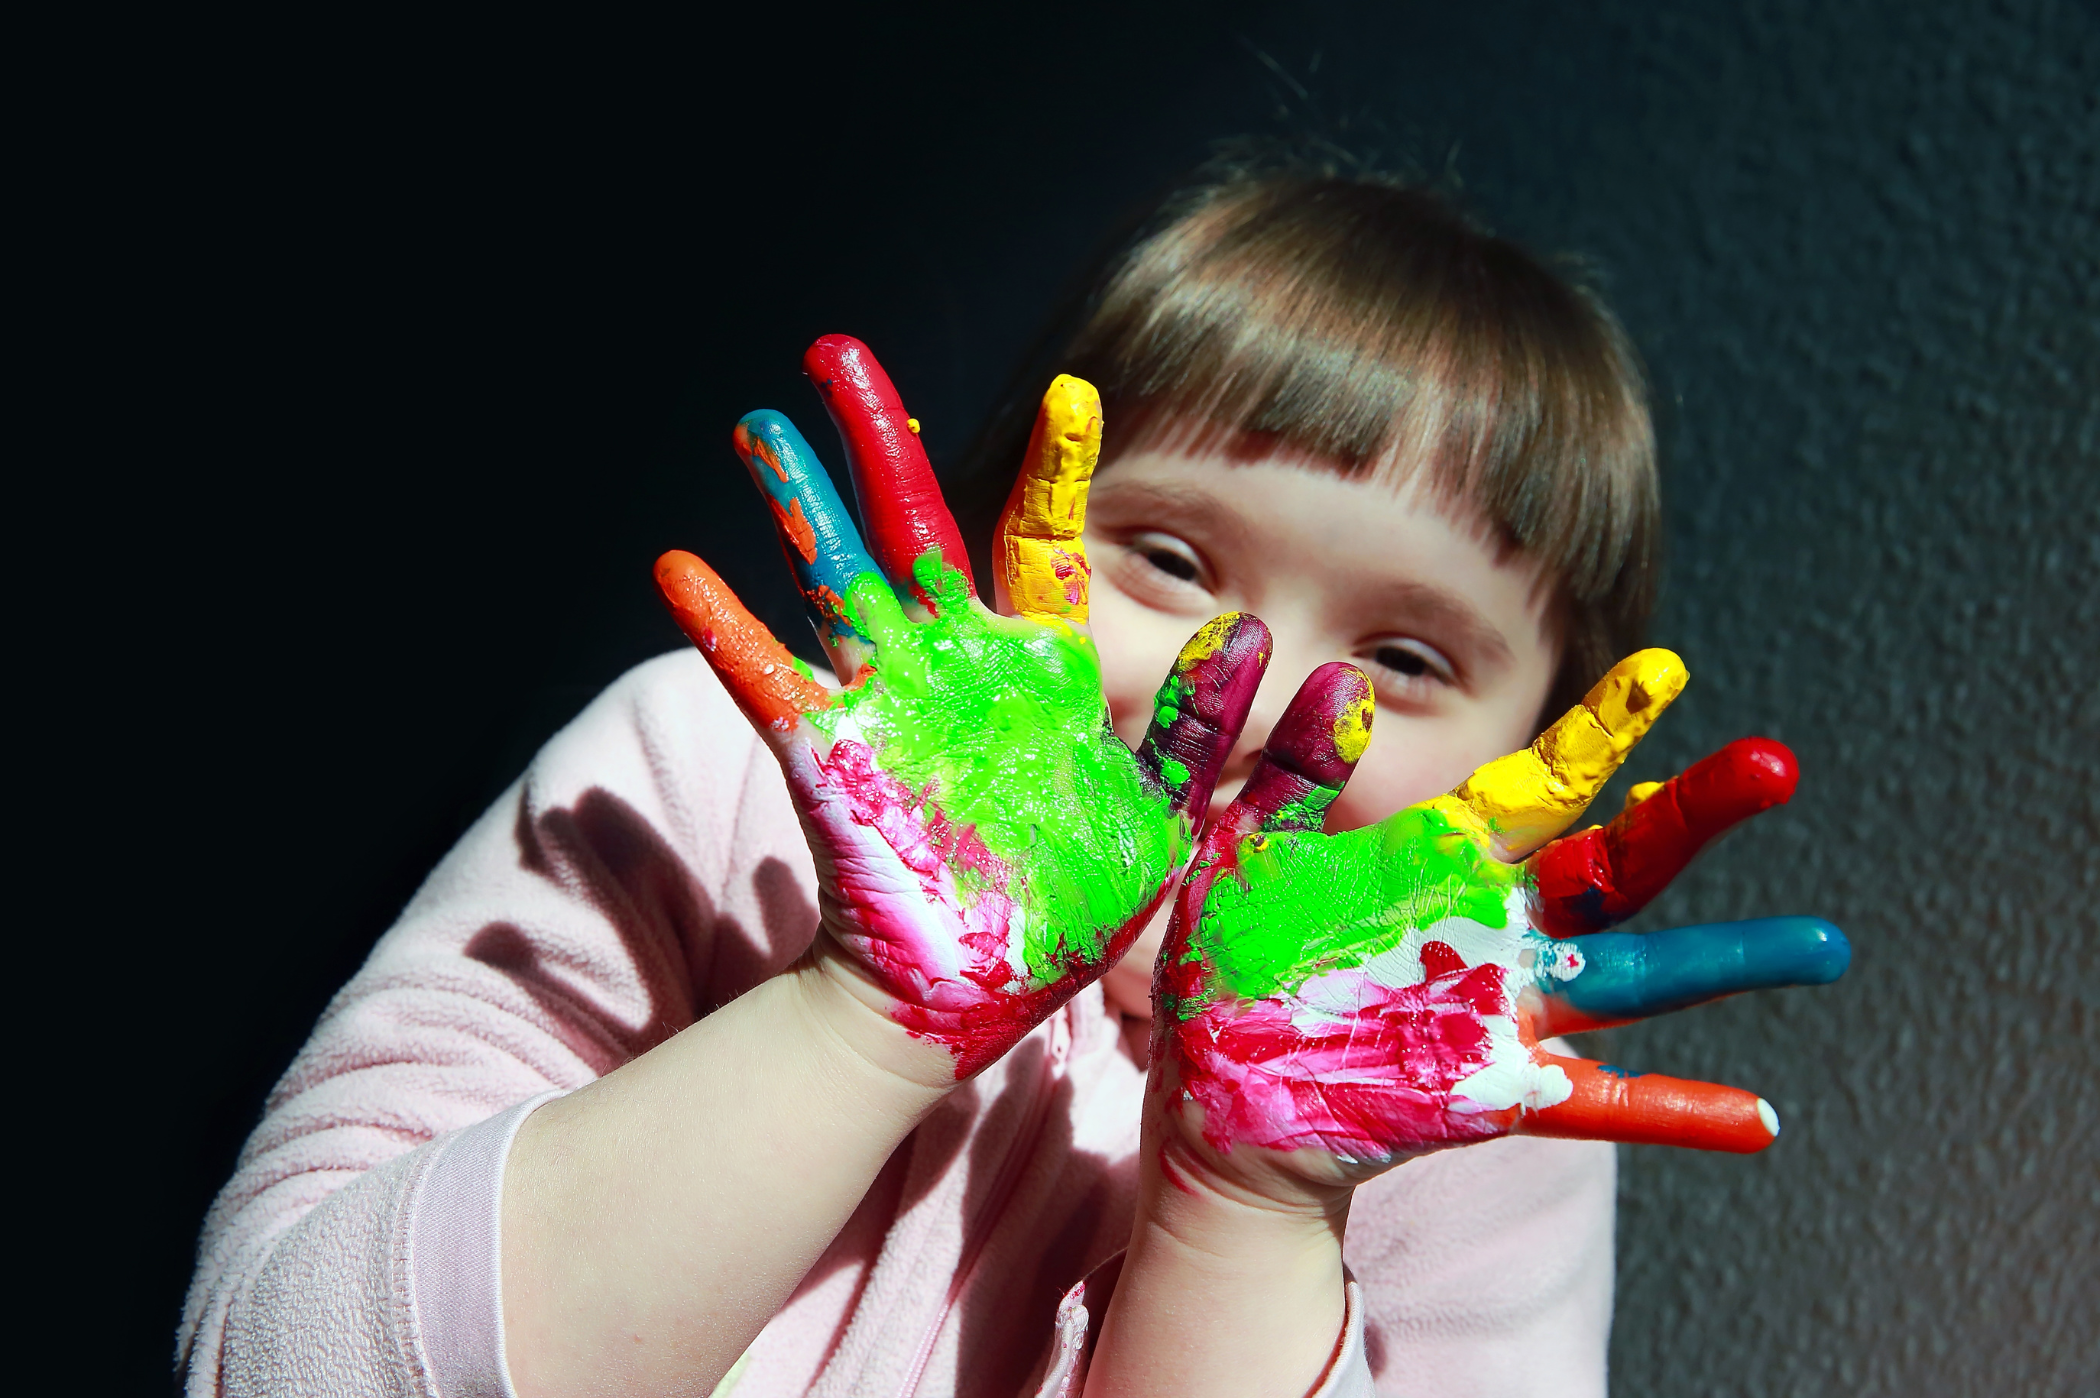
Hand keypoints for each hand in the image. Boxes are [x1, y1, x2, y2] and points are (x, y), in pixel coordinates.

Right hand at [657, 337, 1269, 1078]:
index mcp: (1040, 668)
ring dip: (796, 505)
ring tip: (757, 424)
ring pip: (834, 581)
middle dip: (877, 438)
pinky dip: (728, 633)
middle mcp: (954, 664)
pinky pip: (769, 686)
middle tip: (836, 349)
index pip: (1044, 544)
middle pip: (915, 526)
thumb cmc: (1074, 908)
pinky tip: (679, 568)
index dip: (1054, 470)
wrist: (975, 990)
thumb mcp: (1168, 821)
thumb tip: (1254, 636)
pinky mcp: (830, 758)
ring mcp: (884, 703)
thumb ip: (1205, 735)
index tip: (1072, 390)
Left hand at [1151, 651, 1849, 1195]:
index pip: (1541, 783)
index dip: (1603, 731)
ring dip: (1725, 960)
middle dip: (1692, 815)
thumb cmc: (1234, 963)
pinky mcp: (1493, 1089)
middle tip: (1775, 765)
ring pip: (1634, 978)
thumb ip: (1293, 772)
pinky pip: (1595, 1104)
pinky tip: (1757, 1118)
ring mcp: (1506, 1011)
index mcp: (1445, 860)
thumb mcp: (1248, 854)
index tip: (1668, 669)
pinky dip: (1673, 1111)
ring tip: (1823, 944)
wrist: (1221, 1088)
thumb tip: (1341, 683)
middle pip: (1615, 863)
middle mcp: (1497, 928)